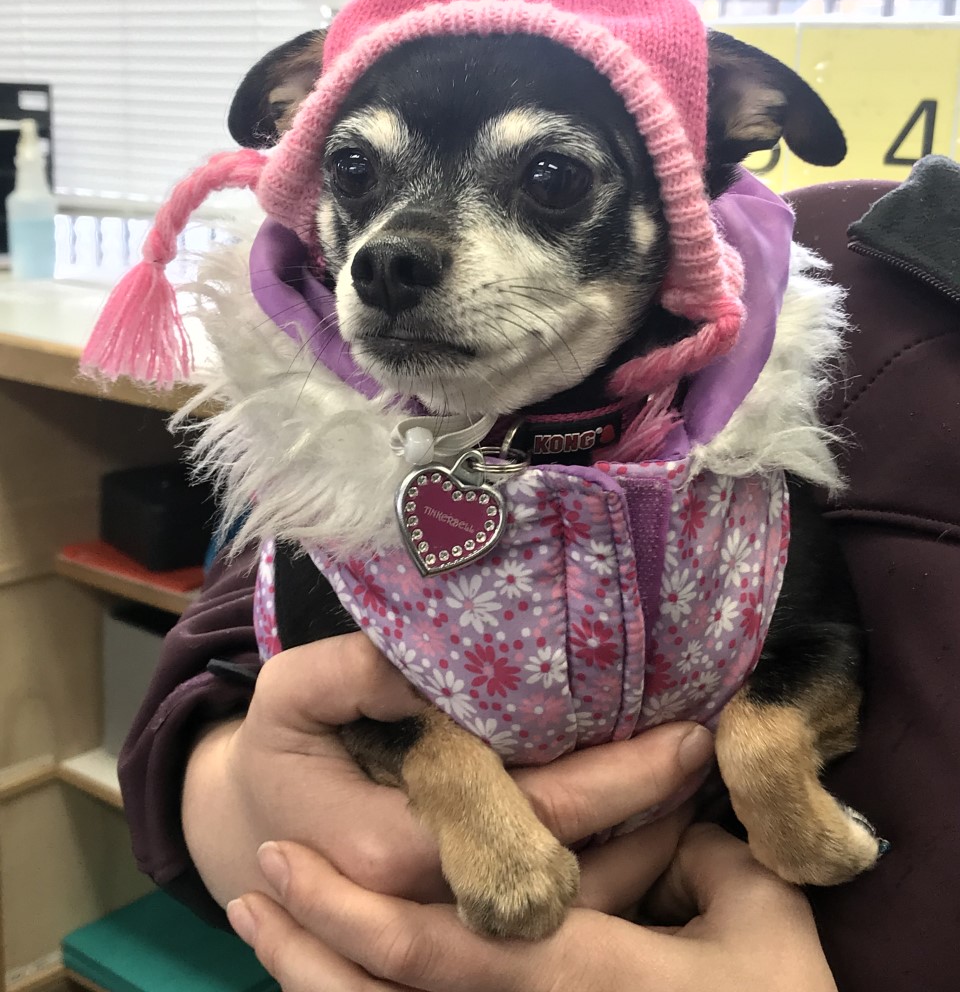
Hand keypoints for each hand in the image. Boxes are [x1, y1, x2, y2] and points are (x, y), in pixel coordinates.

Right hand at [182, 633, 713, 907]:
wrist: (257, 831)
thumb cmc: (284, 752)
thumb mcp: (294, 695)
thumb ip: (354, 673)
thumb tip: (426, 655)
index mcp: (399, 849)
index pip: (534, 816)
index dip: (616, 779)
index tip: (683, 732)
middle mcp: (441, 906)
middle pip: (576, 872)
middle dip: (652, 813)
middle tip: (704, 749)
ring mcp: (463, 927)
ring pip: (581, 906)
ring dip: (648, 848)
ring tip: (693, 782)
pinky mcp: (476, 928)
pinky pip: (568, 915)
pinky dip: (621, 872)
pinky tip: (652, 821)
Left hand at [227, 825, 837, 991]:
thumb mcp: (765, 929)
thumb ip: (711, 856)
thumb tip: (664, 798)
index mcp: (576, 981)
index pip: (439, 948)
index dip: (349, 910)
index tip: (285, 855)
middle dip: (307, 947)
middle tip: (248, 888)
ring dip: (313, 981)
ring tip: (258, 924)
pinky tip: (324, 979)